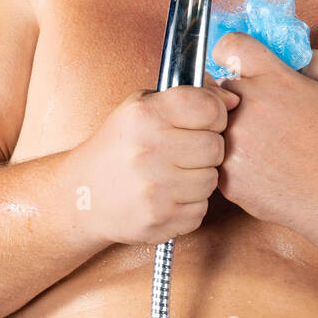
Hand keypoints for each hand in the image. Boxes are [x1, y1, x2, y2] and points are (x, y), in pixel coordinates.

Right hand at [69, 78, 239, 245]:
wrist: (82, 196)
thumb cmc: (119, 146)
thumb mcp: (142, 107)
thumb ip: (189, 96)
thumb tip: (235, 98)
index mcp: (145, 116)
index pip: (210, 108)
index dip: (215, 113)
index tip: (206, 119)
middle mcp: (148, 151)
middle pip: (216, 146)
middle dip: (208, 147)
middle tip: (188, 150)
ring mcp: (154, 190)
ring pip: (211, 180)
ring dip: (200, 177)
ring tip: (175, 173)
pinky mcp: (159, 220)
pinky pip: (200, 209)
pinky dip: (190, 203)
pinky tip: (168, 195)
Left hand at [210, 32, 317, 237]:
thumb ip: (313, 62)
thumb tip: (297, 53)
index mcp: (272, 77)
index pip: (229, 45)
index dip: (231, 52)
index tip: (236, 63)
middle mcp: (246, 103)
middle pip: (220, 86)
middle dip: (235, 96)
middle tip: (258, 113)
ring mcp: (232, 138)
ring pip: (213, 122)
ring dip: (229, 127)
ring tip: (257, 142)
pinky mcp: (224, 169)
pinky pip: (215, 154)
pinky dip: (230, 158)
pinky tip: (255, 164)